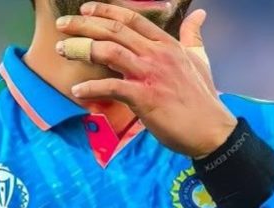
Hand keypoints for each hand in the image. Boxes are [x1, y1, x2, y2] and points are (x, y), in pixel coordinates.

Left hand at [56, 2, 237, 158]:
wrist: (211, 129)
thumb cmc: (202, 99)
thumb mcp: (199, 60)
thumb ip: (193, 36)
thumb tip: (199, 15)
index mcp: (167, 44)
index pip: (131, 19)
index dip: (105, 11)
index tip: (85, 10)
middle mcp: (157, 54)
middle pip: (114, 30)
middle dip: (84, 24)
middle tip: (62, 25)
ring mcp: (150, 75)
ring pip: (109, 51)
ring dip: (81, 49)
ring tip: (62, 51)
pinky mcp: (144, 98)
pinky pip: (111, 87)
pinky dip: (91, 88)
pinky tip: (76, 91)